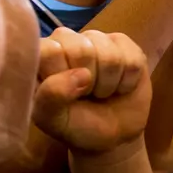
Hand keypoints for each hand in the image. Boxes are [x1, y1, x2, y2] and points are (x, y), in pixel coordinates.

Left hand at [34, 29, 153, 154]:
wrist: (113, 134)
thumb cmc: (76, 125)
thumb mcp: (53, 120)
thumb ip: (50, 97)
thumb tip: (80, 74)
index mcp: (40, 54)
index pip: (49, 51)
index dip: (61, 76)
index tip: (63, 95)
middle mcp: (65, 40)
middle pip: (81, 50)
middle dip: (88, 82)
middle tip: (84, 94)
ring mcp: (95, 38)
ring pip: (109, 55)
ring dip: (108, 84)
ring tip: (100, 92)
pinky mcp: (122, 42)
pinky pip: (132, 60)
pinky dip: (127, 81)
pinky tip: (118, 85)